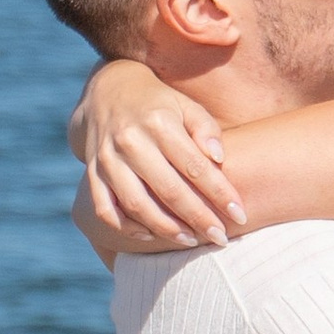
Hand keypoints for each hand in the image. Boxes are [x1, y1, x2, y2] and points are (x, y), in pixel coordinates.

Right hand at [65, 58, 240, 248]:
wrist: (107, 93)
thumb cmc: (159, 105)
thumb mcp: (185, 105)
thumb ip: (205, 128)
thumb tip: (218, 157)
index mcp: (158, 122)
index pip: (195, 166)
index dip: (219, 193)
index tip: (239, 214)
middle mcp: (130, 141)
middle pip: (168, 190)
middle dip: (198, 218)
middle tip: (220, 239)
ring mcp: (107, 159)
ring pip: (136, 204)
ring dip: (165, 229)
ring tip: (191, 241)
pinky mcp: (93, 172)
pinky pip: (105, 209)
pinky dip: (126, 227)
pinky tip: (150, 236)